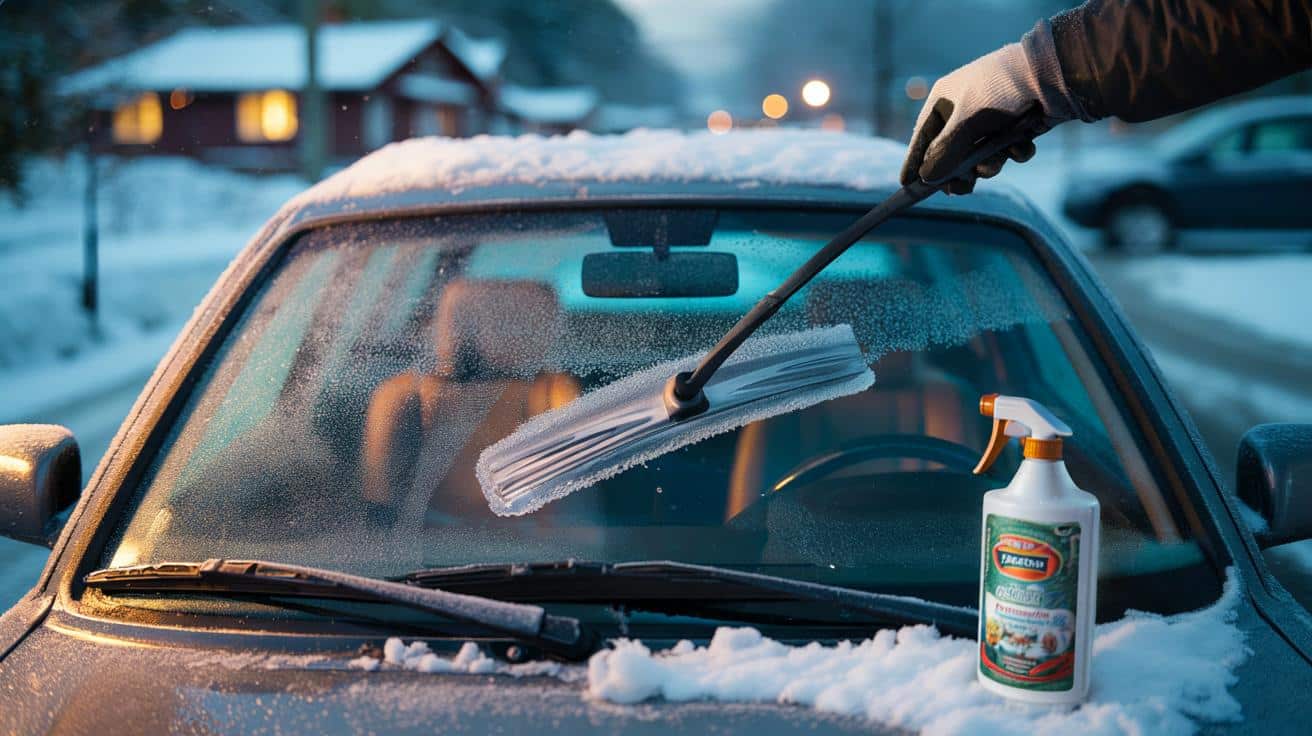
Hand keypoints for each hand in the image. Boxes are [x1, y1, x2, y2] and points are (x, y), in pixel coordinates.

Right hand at [901, 22, 1081, 193]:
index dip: (915, 162)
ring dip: (989, 165)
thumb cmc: (999, 92)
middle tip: (960, 189)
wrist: (1053, 75)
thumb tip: (926, 179)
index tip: (907, 186)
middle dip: (959, 172)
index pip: (922, 137)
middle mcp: (965, 110)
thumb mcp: (965, 124)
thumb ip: (943, 154)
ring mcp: (992, 120)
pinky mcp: (1017, 127)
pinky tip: (1022, 145)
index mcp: (945, 100)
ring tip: (997, 162)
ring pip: (981, 157)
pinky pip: (1008, 151)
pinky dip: (1014, 152)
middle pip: (952, 154)